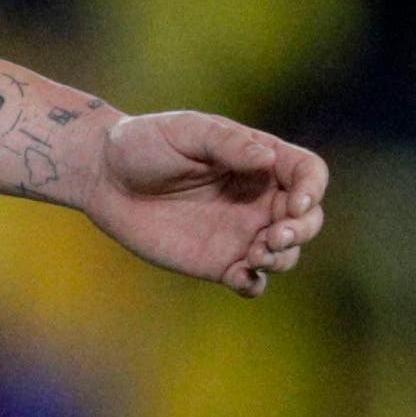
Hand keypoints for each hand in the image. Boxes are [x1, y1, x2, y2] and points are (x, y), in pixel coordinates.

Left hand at [83, 113, 328, 294]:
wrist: (103, 177)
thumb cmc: (145, 143)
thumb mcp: (186, 132)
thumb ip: (227, 144)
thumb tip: (267, 159)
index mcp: (259, 160)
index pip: (308, 173)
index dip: (312, 190)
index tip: (294, 204)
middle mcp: (258, 197)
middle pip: (308, 219)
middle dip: (303, 230)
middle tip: (273, 236)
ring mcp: (240, 232)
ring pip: (286, 253)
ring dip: (282, 259)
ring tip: (255, 255)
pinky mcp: (217, 261)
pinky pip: (251, 281)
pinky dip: (255, 284)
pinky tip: (240, 278)